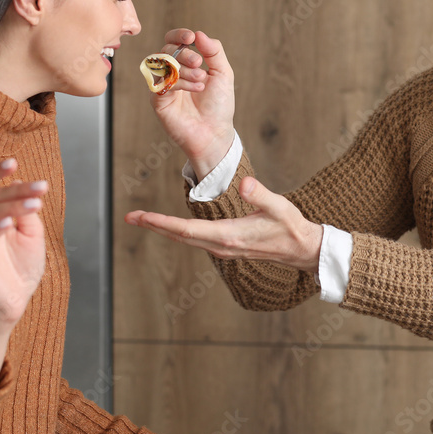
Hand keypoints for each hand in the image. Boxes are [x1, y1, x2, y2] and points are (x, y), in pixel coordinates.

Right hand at [0, 158, 49, 323]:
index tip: (14, 162)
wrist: (19, 294)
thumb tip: (19, 184)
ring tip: (35, 204)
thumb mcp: (32, 231)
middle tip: (42, 187)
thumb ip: (26, 210)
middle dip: (17, 190)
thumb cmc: (24, 261)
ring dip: (13, 207)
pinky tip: (8, 223)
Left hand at [126, 176, 322, 271]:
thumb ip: (261, 194)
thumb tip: (244, 183)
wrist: (302, 249)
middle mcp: (221, 246)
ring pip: (185, 240)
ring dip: (164, 230)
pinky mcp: (226, 247)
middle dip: (154, 226)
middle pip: (180, 237)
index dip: (162, 223)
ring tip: (144, 219)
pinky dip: (178, 232)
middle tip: (130, 217)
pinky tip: (170, 227)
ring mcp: (223, 249)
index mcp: (229, 236)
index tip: (141, 217)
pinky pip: (195, 241)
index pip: (186, 230)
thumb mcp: (279, 207)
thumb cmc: (292, 227)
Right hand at [151, 28, 235, 178]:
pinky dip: (179, 82)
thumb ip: (214, 52)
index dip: (179, 35)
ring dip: (183, 68)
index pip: (174, 41)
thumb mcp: (223, 74)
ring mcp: (164, 85)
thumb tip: (199, 34)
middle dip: (184, 53)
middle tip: (199, 64)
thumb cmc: (219, 105)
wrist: (215, 132)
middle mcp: (172, 72)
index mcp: (186, 63)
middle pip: (167, 50)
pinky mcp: (158, 100)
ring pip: (162, 64)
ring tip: (201, 80)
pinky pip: (160, 82)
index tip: (191, 37)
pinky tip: (195, 89)